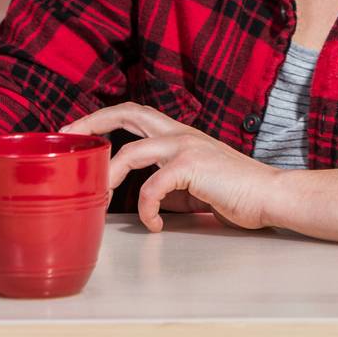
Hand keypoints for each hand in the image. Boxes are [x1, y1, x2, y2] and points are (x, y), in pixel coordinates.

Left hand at [60, 102, 281, 232]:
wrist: (270, 195)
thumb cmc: (236, 193)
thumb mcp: (193, 185)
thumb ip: (167, 184)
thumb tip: (142, 201)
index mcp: (179, 134)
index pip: (135, 114)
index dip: (103, 117)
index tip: (77, 131)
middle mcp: (180, 133)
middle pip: (128, 112)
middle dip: (93, 122)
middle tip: (67, 136)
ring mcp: (186, 146)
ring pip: (132, 151)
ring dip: (110, 176)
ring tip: (100, 199)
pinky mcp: (192, 166)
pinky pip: (152, 187)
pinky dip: (146, 209)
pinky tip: (156, 224)